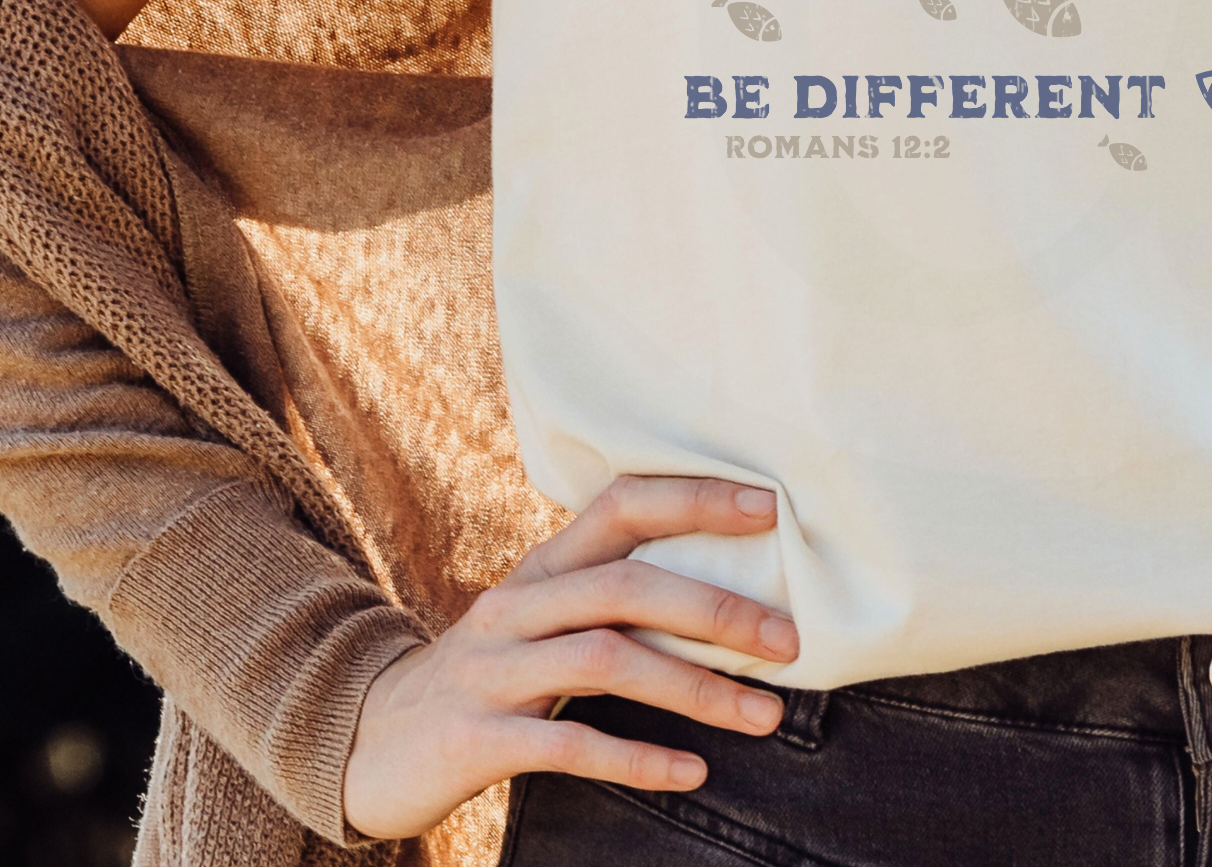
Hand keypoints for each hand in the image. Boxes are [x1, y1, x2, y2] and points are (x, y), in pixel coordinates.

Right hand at [342, 475, 798, 838]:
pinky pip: (569, 744)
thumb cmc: (487, 678)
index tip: (770, 508)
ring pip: (608, 660)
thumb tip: (729, 595)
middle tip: (789, 640)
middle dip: (716, 610)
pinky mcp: (476, 738)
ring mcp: (493, 670)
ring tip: (766, 714)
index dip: (696, 499)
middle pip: (627, 586)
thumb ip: (610, 599)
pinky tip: (692, 772)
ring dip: (697, 688)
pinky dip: (637, 758)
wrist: (362, 743)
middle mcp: (518, 605)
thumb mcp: (539, 622)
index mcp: (542, 567)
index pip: (623, 505)